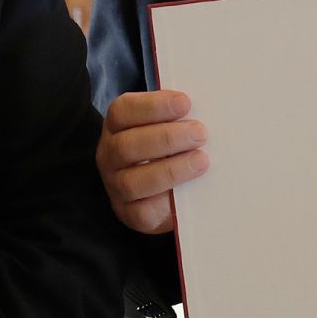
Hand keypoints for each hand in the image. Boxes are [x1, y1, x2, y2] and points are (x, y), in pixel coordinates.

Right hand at [96, 90, 208, 233]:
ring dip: (170, 170)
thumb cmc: (172, 150)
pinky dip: (167, 200)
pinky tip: (188, 192)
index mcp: (117, 126)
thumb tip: (207, 110)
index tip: (185, 103)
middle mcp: (109, 155)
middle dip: (166, 138)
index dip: (152, 106)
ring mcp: (116, 186)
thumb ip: (180, 118)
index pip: (123, 110)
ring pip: (132, 181)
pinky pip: (143, 211)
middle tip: (200, 134)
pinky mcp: (130, 214)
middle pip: (126, 146)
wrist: (170, 192)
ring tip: (200, 161)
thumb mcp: (171, 128)